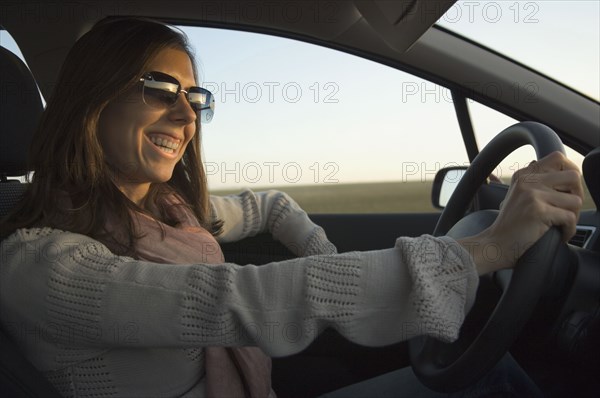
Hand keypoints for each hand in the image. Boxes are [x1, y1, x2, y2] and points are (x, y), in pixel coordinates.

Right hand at [458, 151, 583, 274]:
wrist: (496, 244)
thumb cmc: (511, 225)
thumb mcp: (520, 196)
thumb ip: (537, 183)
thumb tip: (565, 171)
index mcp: (524, 175)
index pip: (558, 158)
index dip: (570, 171)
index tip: (570, 188)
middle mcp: (528, 181)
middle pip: (573, 176)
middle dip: (577, 194)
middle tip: (568, 210)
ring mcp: (533, 195)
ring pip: (575, 200)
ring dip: (573, 216)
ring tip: (561, 224)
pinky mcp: (539, 211)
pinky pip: (570, 218)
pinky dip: (569, 231)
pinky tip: (559, 235)